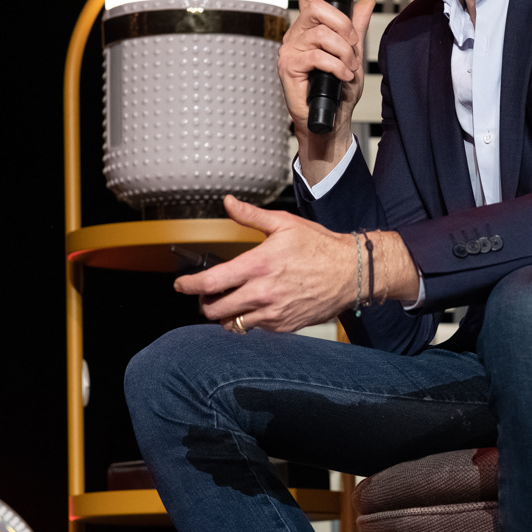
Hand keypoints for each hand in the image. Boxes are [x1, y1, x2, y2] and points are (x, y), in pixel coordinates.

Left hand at [176, 196, 355, 332]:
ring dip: (226, 315)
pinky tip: (257, 306)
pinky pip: (256, 328)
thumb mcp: (284, 224)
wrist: (350, 273)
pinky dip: (250, 320)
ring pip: (233, 324)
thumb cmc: (319, 246)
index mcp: (259, 265)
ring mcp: (273, 313)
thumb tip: (227, 203)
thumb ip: (250, 216)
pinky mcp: (284, 326)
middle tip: (207, 295)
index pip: (212, 282)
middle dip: (205, 304)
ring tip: (230, 302)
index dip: (190, 286)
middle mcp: (263, 293)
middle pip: (216, 309)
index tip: (181, 285)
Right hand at [279, 0, 374, 183]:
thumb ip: (356, 28)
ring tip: (349, 68)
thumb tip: (365, 2)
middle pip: (317, 9)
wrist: (331, 120)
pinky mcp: (288, 67)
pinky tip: (343, 76)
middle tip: (353, 44)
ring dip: (343, 52)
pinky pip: (317, 56)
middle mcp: (296, 36)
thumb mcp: (353, 54)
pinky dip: (336, 66)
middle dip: (343, 24)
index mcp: (309, 28)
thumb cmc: (338, 90)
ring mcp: (290, 50)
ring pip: (321, 34)